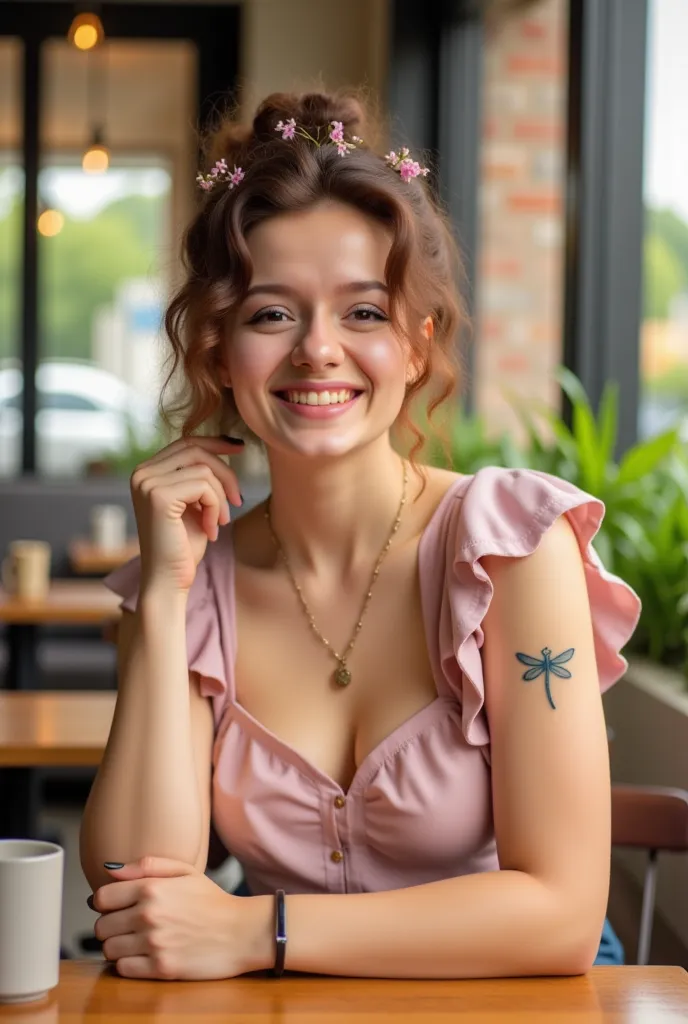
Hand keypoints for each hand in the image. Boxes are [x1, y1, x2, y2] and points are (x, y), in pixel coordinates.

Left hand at [92, 857, 265, 979]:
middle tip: (129, 927)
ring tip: (136, 943)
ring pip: (109, 949)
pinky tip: (144, 957)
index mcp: (152, 888)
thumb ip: (147, 866)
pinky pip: (123, 969)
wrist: (241, 932)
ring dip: (118, 947)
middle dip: (111, 926)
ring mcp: (154, 943)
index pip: (101, 898)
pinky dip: (128, 964)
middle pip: (101, 926)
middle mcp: (148, 915)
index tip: (118, 907)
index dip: (106, 903)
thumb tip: (109, 869)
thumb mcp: (185, 871)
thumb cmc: (213, 901)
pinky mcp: (161, 969)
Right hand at [130, 436, 243, 592]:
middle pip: (196, 450)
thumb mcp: (195, 503)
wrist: (169, 581)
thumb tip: (226, 445)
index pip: (185, 443)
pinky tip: (212, 530)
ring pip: (204, 469)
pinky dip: (216, 507)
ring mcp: (147, 483)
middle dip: (225, 472)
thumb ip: (200, 476)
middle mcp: (141, 473)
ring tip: (220, 522)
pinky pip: (204, 486)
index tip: (240, 447)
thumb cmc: (184, 546)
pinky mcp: (159, 496)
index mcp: (146, 472)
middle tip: (239, 499)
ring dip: (221, 498)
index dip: (215, 443)